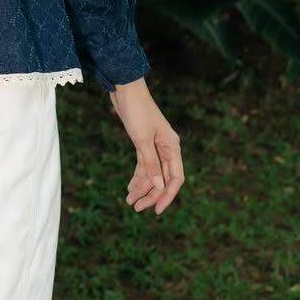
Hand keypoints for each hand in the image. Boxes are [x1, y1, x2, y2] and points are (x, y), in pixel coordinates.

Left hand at [108, 78, 182, 214]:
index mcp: (172, 147)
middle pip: (163, 179)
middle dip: (151, 195)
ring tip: (129, 201)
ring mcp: (155, 146)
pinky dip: (138, 177)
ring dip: (142, 188)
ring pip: (152, 174)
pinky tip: (130, 188)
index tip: (156, 210)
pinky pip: (144, 166)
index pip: (175, 179)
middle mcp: (166, 149)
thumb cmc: (136, 110)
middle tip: (136, 208)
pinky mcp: (143, 143)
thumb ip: (151, 163)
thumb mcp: (142, 139)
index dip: (167, 196)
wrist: (125, 88)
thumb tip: (159, 185)